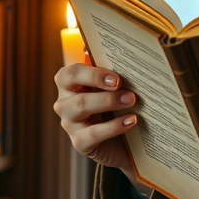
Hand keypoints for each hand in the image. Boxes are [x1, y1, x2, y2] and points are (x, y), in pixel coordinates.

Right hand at [53, 64, 141, 189]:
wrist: (126, 143)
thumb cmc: (120, 107)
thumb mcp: (118, 88)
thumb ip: (117, 71)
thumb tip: (128, 55)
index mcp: (72, 84)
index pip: (71, 71)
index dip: (92, 72)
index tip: (117, 77)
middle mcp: (65, 101)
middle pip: (70, 84)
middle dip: (99, 81)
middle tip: (126, 85)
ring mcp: (70, 123)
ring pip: (80, 106)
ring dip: (109, 101)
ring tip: (133, 101)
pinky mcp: (80, 143)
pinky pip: (93, 133)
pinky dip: (114, 126)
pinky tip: (132, 121)